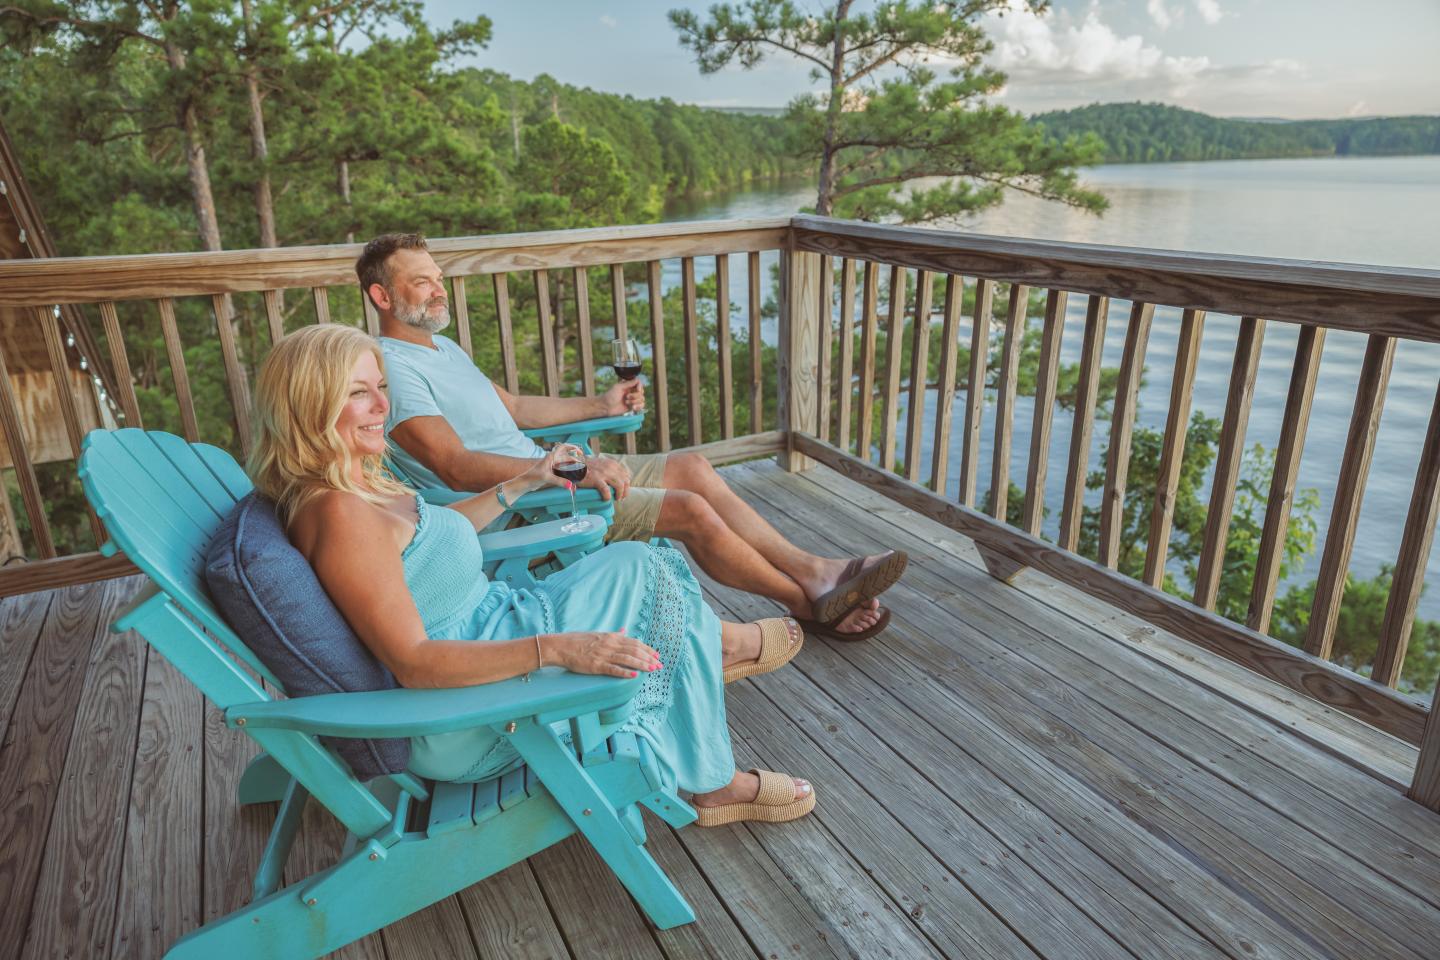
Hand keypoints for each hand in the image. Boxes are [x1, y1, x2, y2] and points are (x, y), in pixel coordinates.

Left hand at [527, 443, 585, 489]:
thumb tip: (571, 486)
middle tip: (582, 466)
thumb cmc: (533, 477)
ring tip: (579, 473)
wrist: (525, 483)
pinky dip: (568, 475)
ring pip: (565, 465)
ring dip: (572, 468)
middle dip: (575, 460)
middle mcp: (553, 460)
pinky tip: (572, 480)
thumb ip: (560, 481)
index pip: (563, 447)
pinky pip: (563, 472)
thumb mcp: (547, 478)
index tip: (580, 451)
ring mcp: (552, 466)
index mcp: (551, 457)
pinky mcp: (552, 473)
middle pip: (567, 457)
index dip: (572, 447)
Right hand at [542, 629, 659, 677]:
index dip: (647, 649)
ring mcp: (603, 655)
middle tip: (659, 664)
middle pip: (634, 650)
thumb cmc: (578, 641)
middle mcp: (609, 644)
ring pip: (627, 659)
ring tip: (652, 669)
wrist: (560, 646)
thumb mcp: (598, 634)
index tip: (656, 654)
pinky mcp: (596, 665)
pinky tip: (634, 675)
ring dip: (642, 664)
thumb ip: (613, 634)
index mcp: (611, 637)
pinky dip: (625, 672)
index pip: (634, 642)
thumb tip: (625, 630)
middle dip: (648, 658)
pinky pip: (613, 669)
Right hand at [580, 454, 629, 500]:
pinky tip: (606, 499)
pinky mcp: (596, 479)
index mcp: (612, 464)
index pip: (626, 475)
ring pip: (619, 486)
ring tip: (616, 499)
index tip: (623, 491)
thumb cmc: (587, 467)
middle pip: (625, 481)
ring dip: (619, 495)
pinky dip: (608, 496)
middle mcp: (610, 467)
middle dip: (625, 491)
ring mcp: (604, 473)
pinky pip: (606, 490)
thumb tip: (616, 481)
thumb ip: (610, 469)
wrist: (575, 465)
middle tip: (621, 498)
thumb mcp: (602, 464)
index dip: (626, 484)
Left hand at [601, 378, 644, 415]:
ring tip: (626, 403)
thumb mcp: (618, 387)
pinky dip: (638, 407)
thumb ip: (628, 383)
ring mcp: (632, 399)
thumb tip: (637, 379)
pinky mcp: (633, 407)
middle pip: (641, 392)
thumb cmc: (610, 396)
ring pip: (642, 399)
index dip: (640, 386)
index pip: (639, 383)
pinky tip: (633, 408)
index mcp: (628, 386)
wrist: (606, 407)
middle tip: (626, 397)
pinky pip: (641, 406)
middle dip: (635, 396)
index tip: (637, 390)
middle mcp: (631, 392)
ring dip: (635, 401)